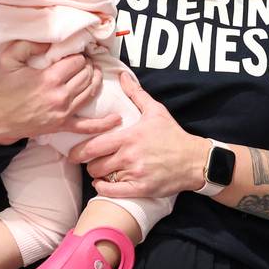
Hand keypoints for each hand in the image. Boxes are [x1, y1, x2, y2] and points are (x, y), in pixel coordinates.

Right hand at [0, 41, 120, 145]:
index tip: (76, 53)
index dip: (79, 55)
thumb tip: (49, 39)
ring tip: (94, 72)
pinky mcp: (63, 125)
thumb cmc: (2, 89)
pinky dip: (103, 123)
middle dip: (88, 65)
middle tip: (84, 62)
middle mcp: (60, 95)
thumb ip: (28, 45)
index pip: (77, 62)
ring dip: (96, 80)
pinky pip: (87, 126)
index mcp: (49, 78)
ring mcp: (63, 112)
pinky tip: (116, 119)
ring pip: (91, 92)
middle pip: (87, 75)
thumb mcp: (8, 61)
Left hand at [69, 72, 207, 198]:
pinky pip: (112, 192)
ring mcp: (135, 173)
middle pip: (94, 164)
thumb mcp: (156, 111)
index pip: (94, 145)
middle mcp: (129, 156)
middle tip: (91, 161)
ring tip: (102, 170)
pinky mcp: (141, 188)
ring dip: (99, 175)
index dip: (79, 151)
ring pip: (103, 178)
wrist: (194, 160)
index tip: (74, 152)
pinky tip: (103, 184)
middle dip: (89, 164)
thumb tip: (122, 76)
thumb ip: (136, 94)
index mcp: (129, 137)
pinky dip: (103, 189)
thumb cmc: (173, 135)